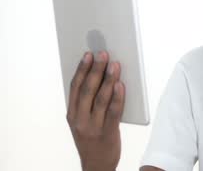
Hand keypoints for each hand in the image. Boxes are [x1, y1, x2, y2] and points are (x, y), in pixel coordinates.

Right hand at [66, 51, 124, 170]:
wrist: (97, 165)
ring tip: (115, 64)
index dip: (81, 69)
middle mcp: (79, 119)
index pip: (75, 87)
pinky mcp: (107, 132)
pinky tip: (121, 85)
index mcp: (71, 113)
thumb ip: (88, 101)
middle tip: (103, 53)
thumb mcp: (83, 120)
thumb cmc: (92, 137)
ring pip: (100, 98)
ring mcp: (92, 126)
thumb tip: (100, 74)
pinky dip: (117, 97)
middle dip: (95, 69)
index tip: (88, 54)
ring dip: (108, 79)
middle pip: (87, 89)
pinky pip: (113, 111)